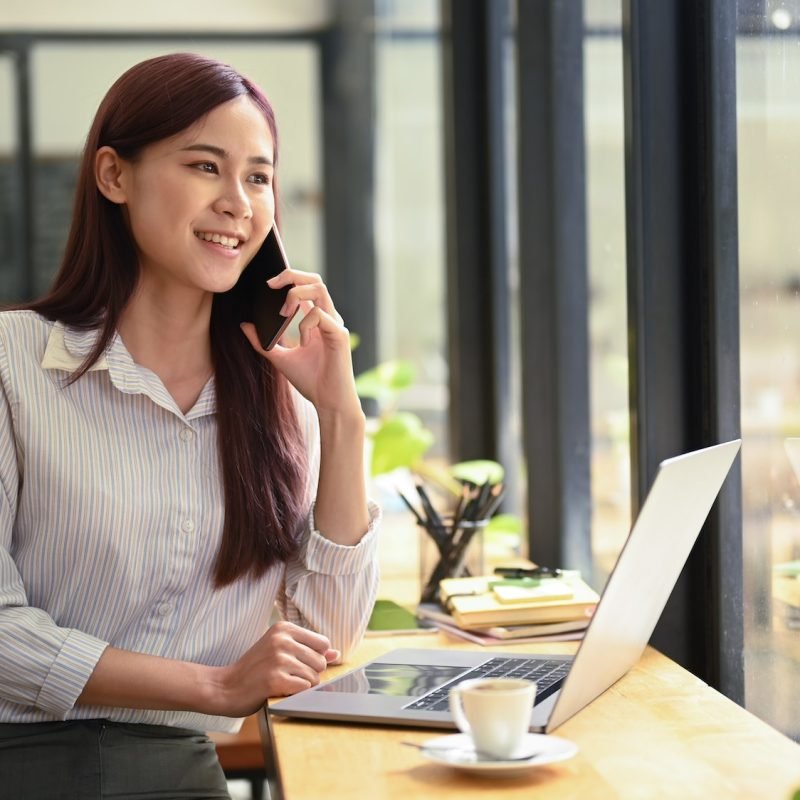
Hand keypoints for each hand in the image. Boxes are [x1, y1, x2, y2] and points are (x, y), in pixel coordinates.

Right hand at [218, 621, 339, 716]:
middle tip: (287, 675)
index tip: (298, 663)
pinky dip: (295, 694)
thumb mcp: (280, 650)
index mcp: (284, 628)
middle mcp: (282, 640)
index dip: (316, 657)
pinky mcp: (275, 679)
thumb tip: (336, 653)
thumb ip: (309, 650)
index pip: (323, 643)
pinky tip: (279, 690)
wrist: (225, 686)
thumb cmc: (254, 669)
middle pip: (321, 662)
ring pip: (314, 677)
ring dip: (302, 686)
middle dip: (310, 674)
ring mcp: (279, 659)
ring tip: (282, 683)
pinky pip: (304, 689)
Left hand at [240, 269, 360, 418]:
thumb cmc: (310, 381)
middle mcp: (329, 318)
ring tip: (284, 314)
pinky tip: (304, 343)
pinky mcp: (340, 335)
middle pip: (315, 280)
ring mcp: (335, 325)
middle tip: (271, 285)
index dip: (289, 278)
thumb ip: (262, 342)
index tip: (268, 285)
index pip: (307, 286)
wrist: (328, 402)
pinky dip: (305, 325)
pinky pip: (320, 315)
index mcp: (318, 320)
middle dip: (292, 276)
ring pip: (319, 289)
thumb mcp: (279, 358)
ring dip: (296, 296)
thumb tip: (244, 325)